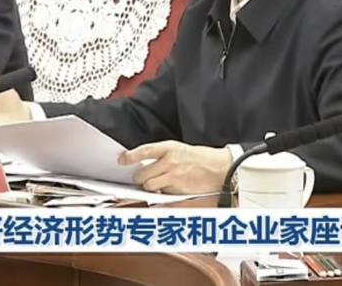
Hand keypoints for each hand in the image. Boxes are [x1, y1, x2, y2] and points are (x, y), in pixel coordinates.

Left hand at [117, 141, 231, 194]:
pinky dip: (161, 193)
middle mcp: (170, 162)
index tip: (121, 159)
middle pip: (143, 174)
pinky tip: (167, 188)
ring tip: (156, 183)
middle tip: (141, 177)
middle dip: (139, 178)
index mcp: (170, 148)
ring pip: (150, 186)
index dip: (130, 156)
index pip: (144, 151)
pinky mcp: (179, 190)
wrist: (220, 168)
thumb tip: (143, 164)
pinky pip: (162, 194)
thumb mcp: (180, 149)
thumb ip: (162, 155)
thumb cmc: (200, 158)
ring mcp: (174, 177)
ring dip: (149, 186)